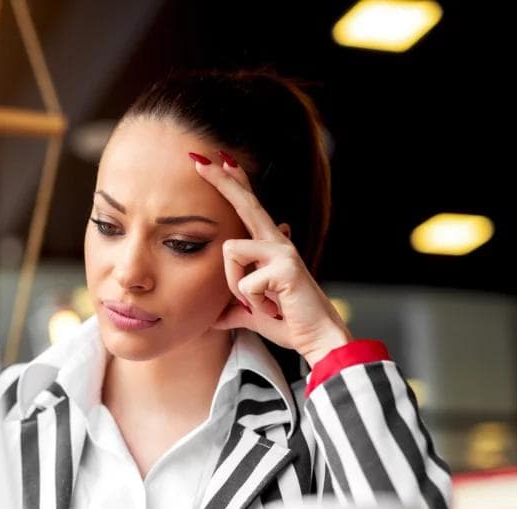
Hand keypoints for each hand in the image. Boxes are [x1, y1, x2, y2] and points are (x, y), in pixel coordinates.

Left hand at [194, 152, 351, 366]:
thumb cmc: (287, 323)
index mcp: (269, 247)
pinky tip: (274, 308)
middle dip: (222, 181)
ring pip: (230, 251)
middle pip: (245, 203)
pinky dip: (252, 303)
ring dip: (235, 286)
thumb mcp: (251, 313)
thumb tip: (212, 319)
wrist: (317, 340)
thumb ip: (232, 309)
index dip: (234, 184)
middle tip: (199, 160)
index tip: (220, 161)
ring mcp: (283, 252)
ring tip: (261, 303)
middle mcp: (277, 242)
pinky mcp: (286, 268)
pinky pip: (243, 282)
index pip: (249, 208)